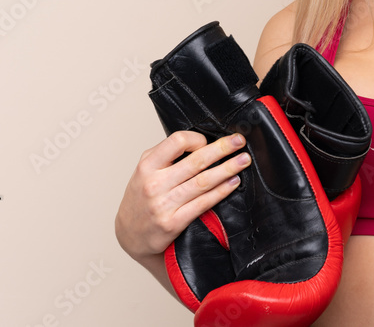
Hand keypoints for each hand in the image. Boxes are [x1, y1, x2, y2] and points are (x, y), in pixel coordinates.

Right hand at [115, 130, 251, 260]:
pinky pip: (203, 203)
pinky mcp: (173, 223)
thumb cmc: (141, 199)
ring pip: (203, 182)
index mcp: (147, 166)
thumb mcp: (144, 172)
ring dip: (228, 169)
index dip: (196, 139)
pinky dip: (221, 191)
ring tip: (243, 161)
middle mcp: (154, 184)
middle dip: (222, 149)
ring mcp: (164, 205)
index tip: (208, 140)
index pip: (176, 142)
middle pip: (196, 161)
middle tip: (239, 141)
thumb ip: (166, 156)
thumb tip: (200, 142)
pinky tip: (233, 183)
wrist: (129, 235)